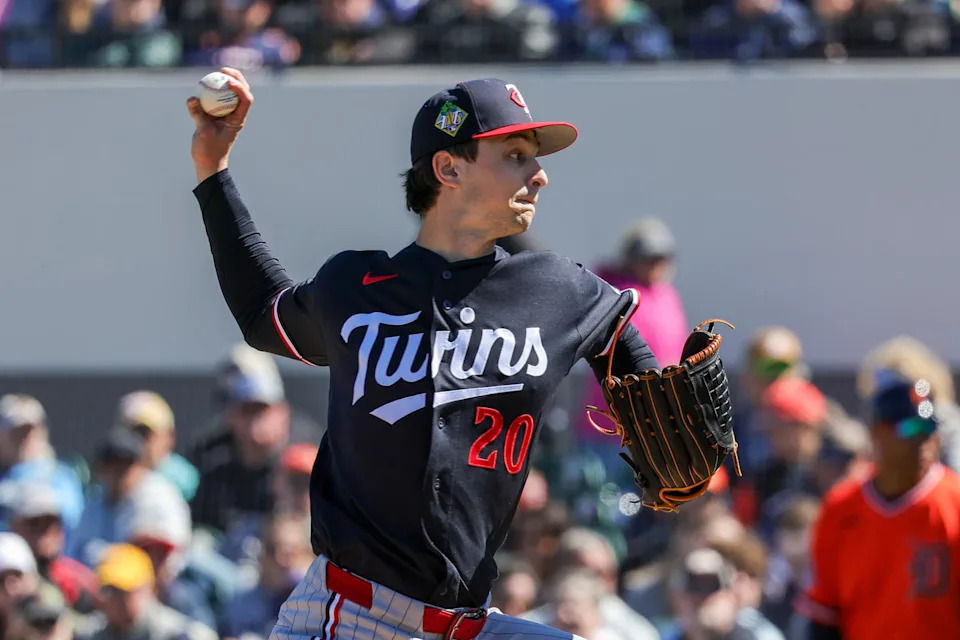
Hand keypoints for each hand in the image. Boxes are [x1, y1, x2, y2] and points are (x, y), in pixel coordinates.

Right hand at [186, 67, 253, 183]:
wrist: (208, 161)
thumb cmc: (209, 150)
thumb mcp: (203, 132)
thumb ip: (198, 115)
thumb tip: (191, 99)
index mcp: (238, 119)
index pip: (246, 100)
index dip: (240, 87)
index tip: (228, 81)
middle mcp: (235, 114)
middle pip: (242, 92)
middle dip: (236, 78)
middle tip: (223, 69)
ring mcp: (227, 113)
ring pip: (231, 93)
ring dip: (227, 80)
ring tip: (217, 71)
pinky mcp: (217, 113)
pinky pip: (217, 97)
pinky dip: (213, 88)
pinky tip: (204, 82)